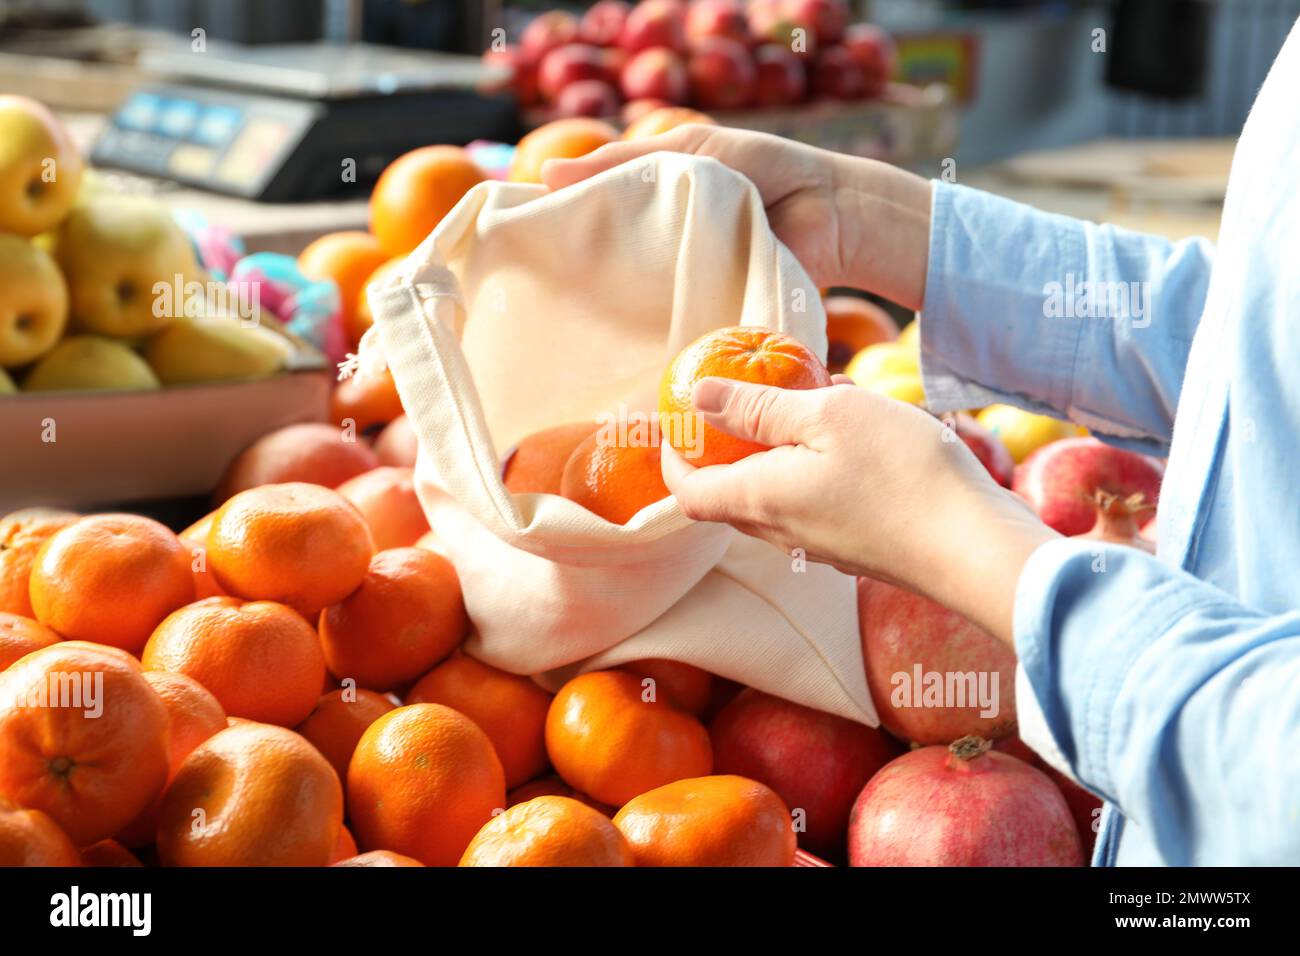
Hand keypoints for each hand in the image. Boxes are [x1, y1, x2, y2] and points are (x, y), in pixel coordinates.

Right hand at [541, 124, 933, 309]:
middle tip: (539, 304)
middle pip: (613, 281)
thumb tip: (543, 174)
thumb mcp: (688, 150)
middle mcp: (665, 260)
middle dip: (582, 292)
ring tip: (573, 335)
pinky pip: (682, 335)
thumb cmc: (764, 168)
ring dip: (618, 322)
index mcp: (653, 217)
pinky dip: (662, 343)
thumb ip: (622, 162)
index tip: (523, 257)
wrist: (830, 209)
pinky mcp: (714, 321)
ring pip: (643, 313)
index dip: (563, 245)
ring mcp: (688, 292)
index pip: (597, 236)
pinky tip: (627, 357)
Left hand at [661, 377, 1058, 644]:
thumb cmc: (901, 473)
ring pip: (779, 492)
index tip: (678, 420)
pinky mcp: (858, 545)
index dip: (673, 458)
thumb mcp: (826, 415)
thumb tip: (698, 398)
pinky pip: (819, 498)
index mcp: (760, 500)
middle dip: (726, 447)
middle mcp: (782, 531)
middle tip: (744, 397)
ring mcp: (822, 544)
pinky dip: (821, 461)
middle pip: (730, 494)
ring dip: (783, 446)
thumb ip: (758, 407)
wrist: (977, 547)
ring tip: (817, 395)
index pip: (687, 492)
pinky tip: (862, 425)